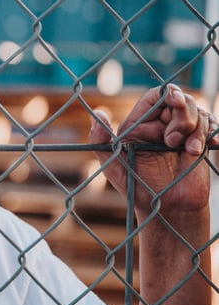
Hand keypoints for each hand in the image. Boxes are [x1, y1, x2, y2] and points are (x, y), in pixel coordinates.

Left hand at [89, 84, 217, 219]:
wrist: (168, 211)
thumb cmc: (137, 190)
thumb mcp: (114, 167)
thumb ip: (101, 141)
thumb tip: (98, 113)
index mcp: (138, 126)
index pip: (154, 97)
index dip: (167, 94)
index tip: (175, 101)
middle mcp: (159, 126)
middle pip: (179, 100)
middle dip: (184, 114)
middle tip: (173, 141)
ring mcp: (181, 133)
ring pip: (198, 112)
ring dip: (197, 128)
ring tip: (188, 151)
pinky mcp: (198, 143)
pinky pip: (212, 126)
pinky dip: (214, 131)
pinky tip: (212, 144)